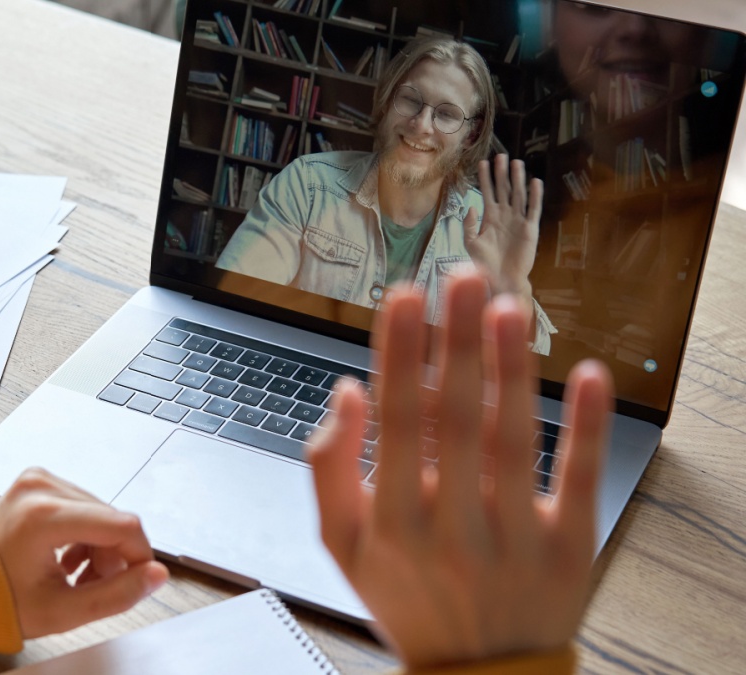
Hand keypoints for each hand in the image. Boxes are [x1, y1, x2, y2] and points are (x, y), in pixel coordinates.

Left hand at [0, 468, 168, 638]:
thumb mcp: (63, 610)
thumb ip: (117, 595)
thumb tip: (156, 576)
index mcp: (43, 516)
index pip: (123, 525)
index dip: (140, 556)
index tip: (137, 581)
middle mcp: (41, 487)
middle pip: (112, 518)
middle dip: (114, 556)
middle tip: (91, 586)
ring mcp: (37, 479)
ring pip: (100, 511)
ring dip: (100, 545)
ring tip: (75, 575)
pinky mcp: (37, 480)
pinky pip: (81, 504)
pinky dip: (84, 532)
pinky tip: (68, 557)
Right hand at [308, 274, 612, 666]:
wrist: (478, 672)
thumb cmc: (406, 595)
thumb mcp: (341, 545)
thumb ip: (329, 469)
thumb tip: (345, 392)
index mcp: (391, 523)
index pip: (396, 423)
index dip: (399, 355)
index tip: (403, 297)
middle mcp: (451, 529)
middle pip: (455, 420)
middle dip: (456, 343)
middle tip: (460, 278)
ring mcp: (514, 539)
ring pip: (513, 440)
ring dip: (511, 369)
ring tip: (506, 308)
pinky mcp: (569, 548)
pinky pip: (580, 480)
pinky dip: (586, 425)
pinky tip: (588, 374)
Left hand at [463, 155, 542, 297]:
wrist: (501, 279)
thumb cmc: (485, 264)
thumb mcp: (471, 243)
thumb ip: (470, 225)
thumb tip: (471, 207)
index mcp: (490, 218)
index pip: (487, 193)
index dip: (485, 178)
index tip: (483, 163)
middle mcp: (505, 216)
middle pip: (504, 189)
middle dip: (502, 173)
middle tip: (501, 155)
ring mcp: (518, 221)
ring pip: (518, 195)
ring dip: (517, 179)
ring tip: (516, 163)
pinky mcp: (530, 229)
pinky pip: (533, 210)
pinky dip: (535, 196)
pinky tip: (534, 182)